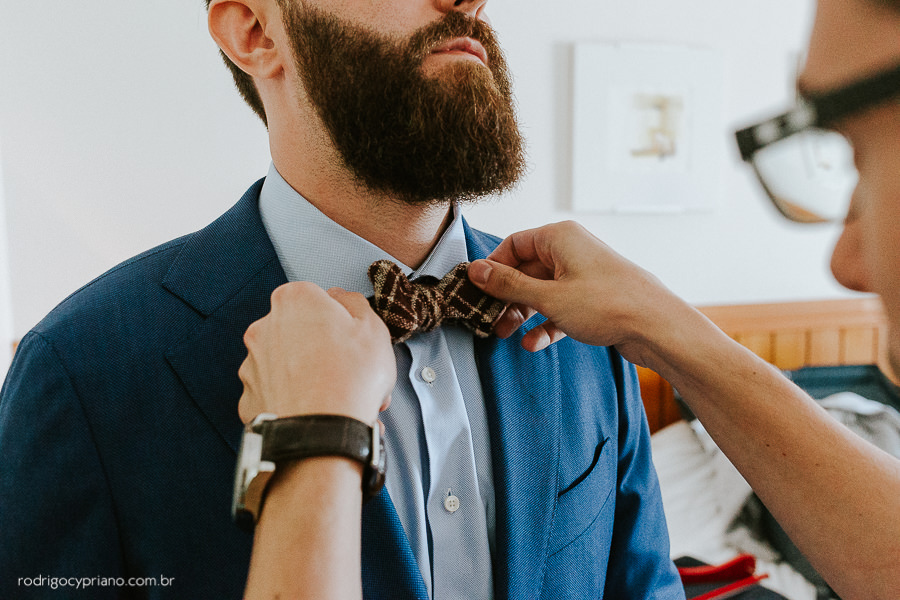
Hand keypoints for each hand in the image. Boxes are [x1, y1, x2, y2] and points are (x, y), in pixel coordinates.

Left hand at [238, 283, 395, 424]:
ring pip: (289, 365)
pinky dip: (295, 401)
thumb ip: (355, 302)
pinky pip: (277, 395)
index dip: (342, 321)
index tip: (354, 337)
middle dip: (326, 350)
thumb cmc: (348, 380)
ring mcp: (253, 364)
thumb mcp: (373, 327)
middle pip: (301, 332)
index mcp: (294, 301)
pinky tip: (320, 412)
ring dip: (312, 377)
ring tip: (341, 398)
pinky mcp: (249, 398)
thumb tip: (343, 300)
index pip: (319, 299)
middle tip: (353, 370)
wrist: (321, 433)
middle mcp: (265, 328)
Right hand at [467, 221, 688, 365]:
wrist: (657, 327)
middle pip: (525, 270)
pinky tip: (532, 343)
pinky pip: (560, 308)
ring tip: (504, 334)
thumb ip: (508, 284)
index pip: (513, 244)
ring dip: (522, 313)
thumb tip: (476, 271)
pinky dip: (545, 324)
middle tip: (488, 319)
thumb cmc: (608, 304)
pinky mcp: (593, 300)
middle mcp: (571, 251)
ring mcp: (583, 276)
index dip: (492, 268)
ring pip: (541, 291)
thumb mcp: (548, 296)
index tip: (476, 291)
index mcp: (559, 238)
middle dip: (506, 296)